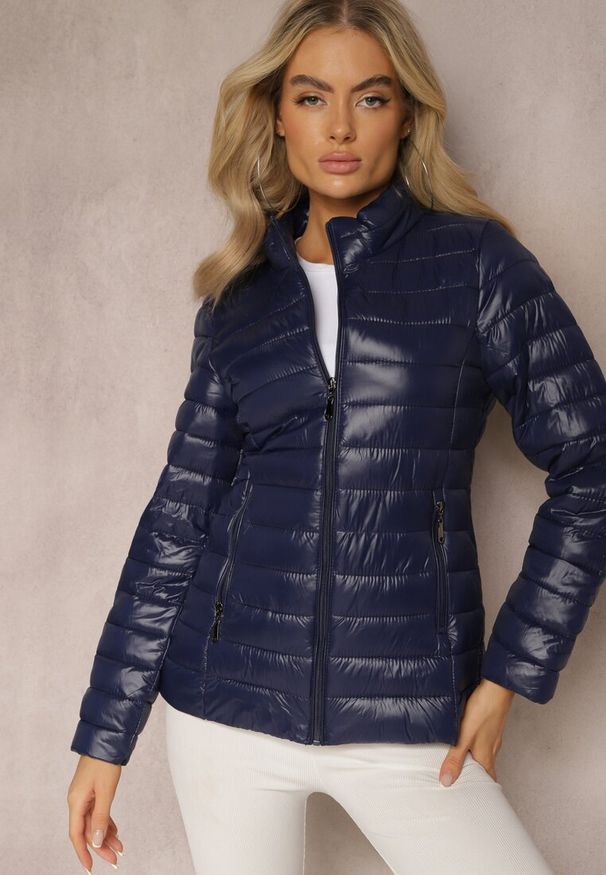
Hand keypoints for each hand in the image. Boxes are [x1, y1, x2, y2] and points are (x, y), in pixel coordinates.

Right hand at [67, 754, 123, 870]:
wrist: (106, 740)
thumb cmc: (104, 763)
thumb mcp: (105, 791)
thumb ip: (101, 817)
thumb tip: (97, 841)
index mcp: (76, 802)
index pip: (77, 834)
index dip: (83, 852)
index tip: (91, 867)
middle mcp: (77, 801)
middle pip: (87, 830)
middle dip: (100, 847)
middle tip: (114, 860)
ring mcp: (85, 796)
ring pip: (94, 822)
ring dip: (106, 835)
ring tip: (120, 848)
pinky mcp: (93, 792)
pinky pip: (98, 813)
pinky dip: (106, 823)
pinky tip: (115, 832)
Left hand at [438, 679, 514, 786]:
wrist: (497, 687)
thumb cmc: (483, 710)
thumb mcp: (463, 736)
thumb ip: (455, 759)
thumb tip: (446, 781)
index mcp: (485, 756)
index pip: (487, 781)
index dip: (481, 790)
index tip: (471, 798)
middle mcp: (492, 749)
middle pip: (485, 769)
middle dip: (475, 776)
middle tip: (462, 782)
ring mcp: (493, 736)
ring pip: (484, 754)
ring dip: (473, 760)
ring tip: (459, 762)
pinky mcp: (491, 725)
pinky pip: (484, 742)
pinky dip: (475, 746)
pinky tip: (466, 739)